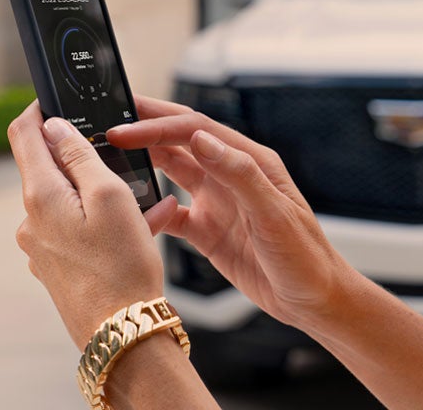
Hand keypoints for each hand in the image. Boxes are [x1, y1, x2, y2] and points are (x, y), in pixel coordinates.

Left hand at [6, 100, 180, 348]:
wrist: (123, 333)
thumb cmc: (122, 267)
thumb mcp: (110, 197)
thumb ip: (79, 156)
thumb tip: (53, 126)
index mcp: (40, 196)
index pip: (23, 135)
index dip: (38, 110)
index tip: (57, 99)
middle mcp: (32, 221)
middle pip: (52, 170)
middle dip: (88, 159)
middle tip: (126, 160)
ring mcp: (42, 247)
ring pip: (73, 202)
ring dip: (108, 195)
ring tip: (153, 204)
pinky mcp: (57, 267)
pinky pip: (80, 231)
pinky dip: (108, 223)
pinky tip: (146, 228)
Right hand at [106, 97, 355, 329]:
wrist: (314, 300)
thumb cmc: (305, 256)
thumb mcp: (273, 213)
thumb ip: (239, 173)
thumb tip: (202, 139)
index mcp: (250, 162)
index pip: (196, 129)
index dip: (159, 124)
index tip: (125, 128)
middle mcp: (231, 176)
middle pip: (181, 141)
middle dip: (146, 128)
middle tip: (108, 122)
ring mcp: (218, 202)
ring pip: (173, 171)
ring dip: (145, 160)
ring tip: (111, 154)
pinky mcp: (208, 231)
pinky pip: (172, 212)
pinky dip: (152, 208)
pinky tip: (134, 209)